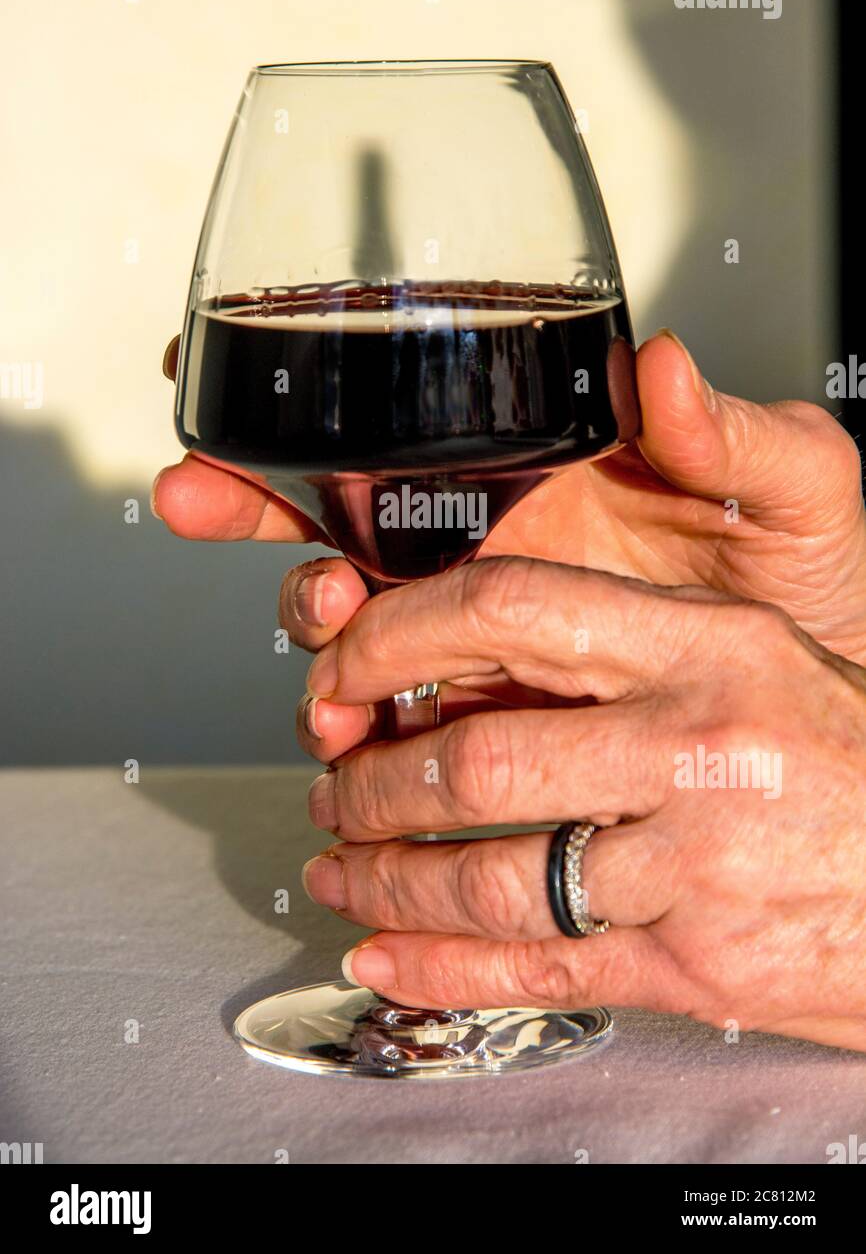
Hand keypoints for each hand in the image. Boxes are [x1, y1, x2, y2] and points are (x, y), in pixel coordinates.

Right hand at [155, 331, 865, 660]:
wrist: (825, 707)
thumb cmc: (817, 587)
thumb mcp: (799, 495)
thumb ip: (738, 434)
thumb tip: (667, 362)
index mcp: (540, 467)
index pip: (407, 420)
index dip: (309, 393)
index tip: (213, 359)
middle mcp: (487, 540)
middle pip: (335, 508)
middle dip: (246, 496)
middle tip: (195, 492)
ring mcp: (478, 630)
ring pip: (347, 615)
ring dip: (305, 626)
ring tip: (323, 654)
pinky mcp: (486, 712)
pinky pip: (395, 712)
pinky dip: (355, 721)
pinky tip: (355, 736)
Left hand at [297, 558, 865, 1050]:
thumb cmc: (857, 764)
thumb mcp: (764, 659)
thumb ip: (633, 650)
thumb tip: (479, 660)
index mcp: (711, 644)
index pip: (513, 611)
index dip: (399, 636)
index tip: (347, 664)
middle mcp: (698, 743)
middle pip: (481, 756)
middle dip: (378, 778)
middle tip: (338, 781)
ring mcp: (695, 861)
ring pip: (491, 874)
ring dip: (391, 875)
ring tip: (345, 867)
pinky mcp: (696, 963)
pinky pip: (538, 969)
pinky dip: (442, 967)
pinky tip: (387, 954)